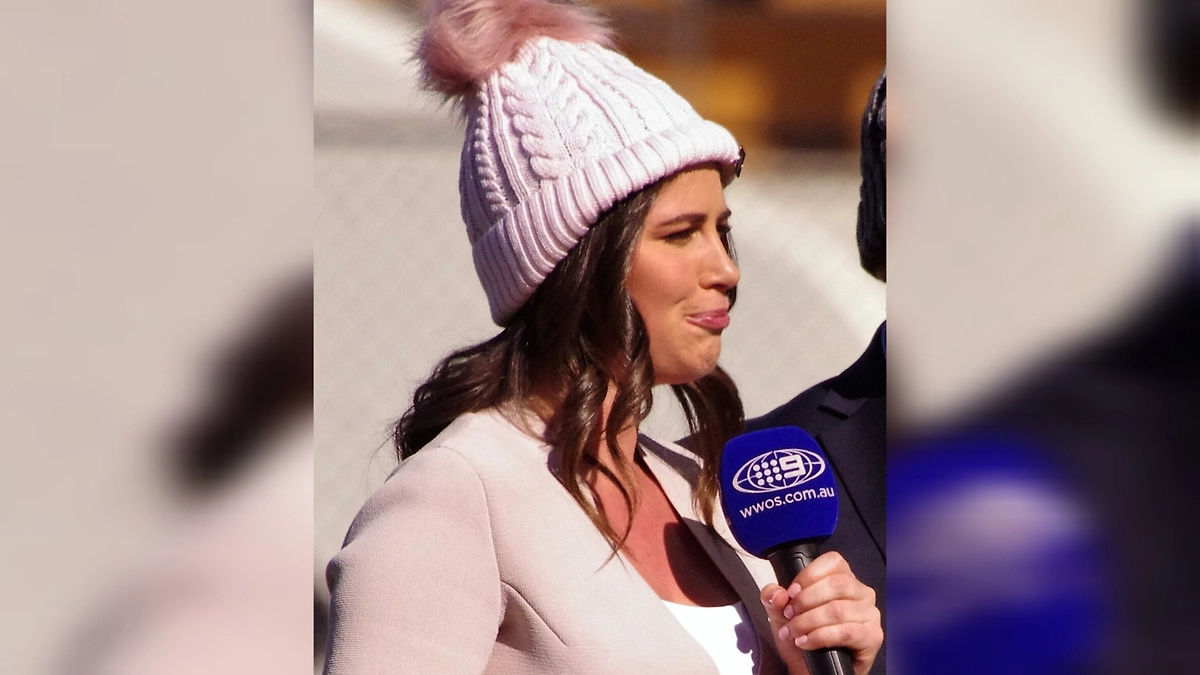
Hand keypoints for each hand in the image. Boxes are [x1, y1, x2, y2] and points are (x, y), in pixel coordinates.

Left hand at [759, 551, 881, 674]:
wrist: (811, 670)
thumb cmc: (803, 636)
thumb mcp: (781, 613)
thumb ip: (773, 597)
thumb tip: (778, 594)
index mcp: (844, 579)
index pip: (833, 562)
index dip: (809, 575)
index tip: (791, 592)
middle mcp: (862, 593)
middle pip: (836, 584)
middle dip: (806, 600)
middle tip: (790, 615)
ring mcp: (870, 615)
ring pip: (838, 609)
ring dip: (808, 622)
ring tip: (794, 632)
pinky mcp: (872, 637)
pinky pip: (846, 632)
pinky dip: (820, 637)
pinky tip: (806, 642)